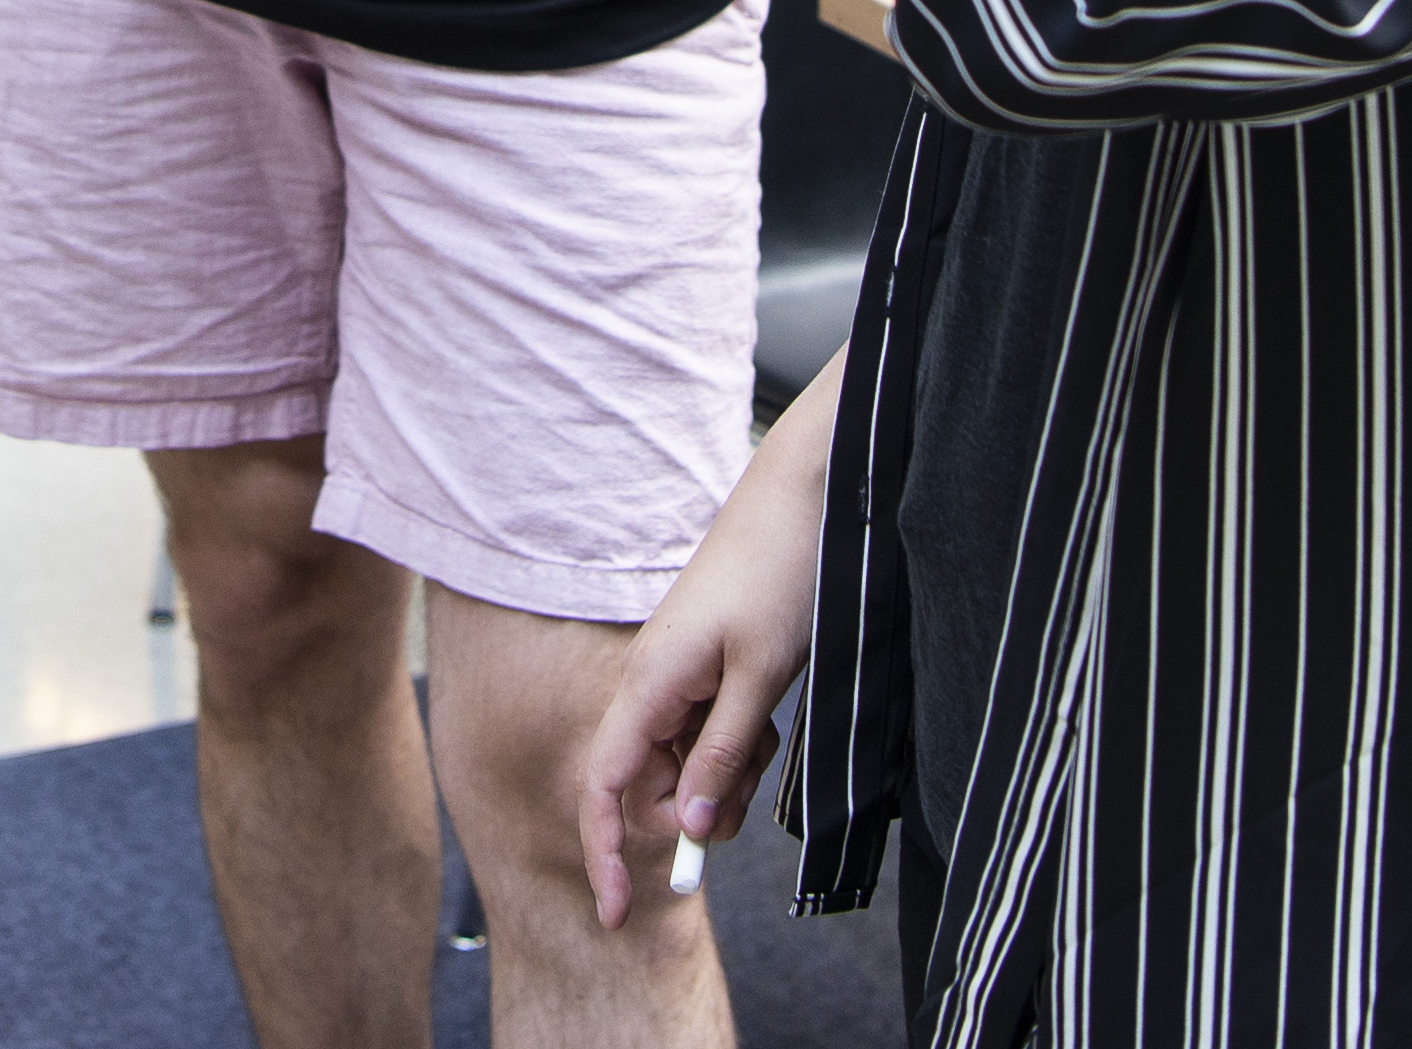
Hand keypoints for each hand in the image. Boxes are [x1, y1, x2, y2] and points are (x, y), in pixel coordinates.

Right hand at [576, 362, 837, 925]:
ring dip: (726, 773)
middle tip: (750, 791)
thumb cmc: (781, 572)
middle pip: (650, 784)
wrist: (809, 494)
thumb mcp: (761, 677)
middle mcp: (652, 683)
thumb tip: (684, 825)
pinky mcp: (706, 666)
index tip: (616, 916)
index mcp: (648, 685)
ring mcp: (678, 674)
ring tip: (770, 735)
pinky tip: (769, 716)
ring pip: (686, 762)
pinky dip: (740, 743)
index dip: (602, 853)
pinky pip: (710, 731)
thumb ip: (720, 755)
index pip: (602, 787)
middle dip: (696, 807)